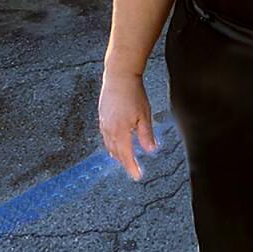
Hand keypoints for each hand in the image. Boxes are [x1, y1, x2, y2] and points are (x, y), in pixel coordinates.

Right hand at [98, 67, 159, 181]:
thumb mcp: (144, 115)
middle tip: (132, 168)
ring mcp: (104, 123)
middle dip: (124, 162)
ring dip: (117, 153)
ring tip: (124, 158)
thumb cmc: (133, 93)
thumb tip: (150, 150)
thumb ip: (146, 135)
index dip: (131, 167)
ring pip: (109, 145)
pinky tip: (116, 141)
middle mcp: (109, 130)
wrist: (119, 75)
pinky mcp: (102, 116)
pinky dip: (111, 143)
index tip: (137, 176)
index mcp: (120, 132)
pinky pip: (105, 135)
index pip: (126, 156)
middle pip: (116, 152)